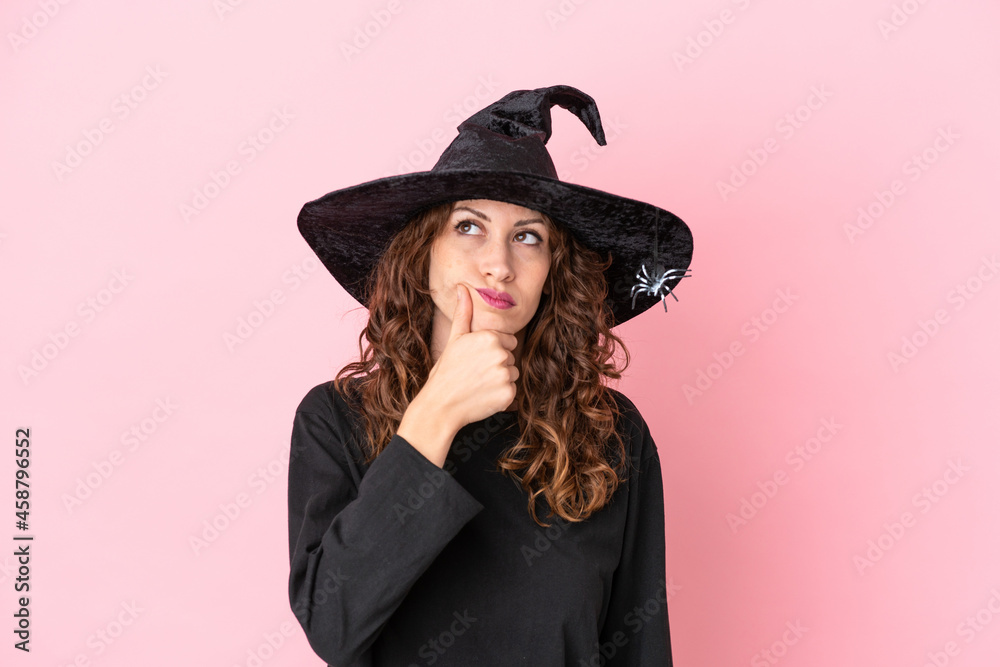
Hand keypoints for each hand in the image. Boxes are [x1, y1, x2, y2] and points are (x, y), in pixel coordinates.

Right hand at [419, 283, 518, 428]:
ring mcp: (505, 375)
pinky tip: (484, 396)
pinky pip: (512, 390)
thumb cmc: (446, 372)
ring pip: (513, 373)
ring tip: (479, 385)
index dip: (493, 350)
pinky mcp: (509, 394)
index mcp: (490, 337)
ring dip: (500, 380)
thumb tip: (463, 287)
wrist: (441, 406)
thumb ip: (464, 313)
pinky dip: (501, 396)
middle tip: (476, 374)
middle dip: (497, 365)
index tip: (477, 360)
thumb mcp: (455, 340)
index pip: (508, 341)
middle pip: (511, 357)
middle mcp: (500, 354)